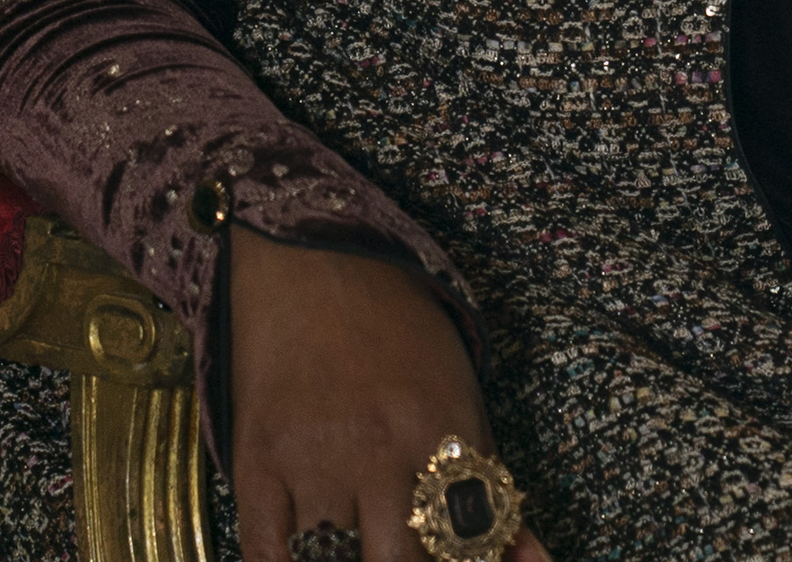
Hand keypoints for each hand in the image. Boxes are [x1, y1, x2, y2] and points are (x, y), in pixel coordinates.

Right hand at [228, 229, 549, 561]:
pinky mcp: (256, 465)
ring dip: (349, 560)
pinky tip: (309, 556)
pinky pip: (267, 554)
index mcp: (443, 428)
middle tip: (407, 550)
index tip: (458, 556)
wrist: (310, 260)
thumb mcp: (462, 391)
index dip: (470, 559)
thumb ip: (493, 483)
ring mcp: (314, 460)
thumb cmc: (399, 326)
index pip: (470, 539)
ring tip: (361, 542)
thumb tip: (535, 559)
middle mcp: (381, 450)